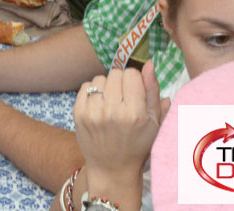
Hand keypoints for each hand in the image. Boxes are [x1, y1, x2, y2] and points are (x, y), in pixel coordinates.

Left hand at [74, 62, 169, 200]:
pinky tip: (99, 106)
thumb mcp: (154, 122)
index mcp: (135, 114)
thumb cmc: (137, 145)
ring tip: (111, 104)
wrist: (112, 169)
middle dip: (121, 83)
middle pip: (115, 73)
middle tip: (123, 100)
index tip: (135, 94)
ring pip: (100, 78)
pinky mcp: (78, 114)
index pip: (131, 74)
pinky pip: (85, 86)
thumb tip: (149, 63)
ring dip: (106, 87)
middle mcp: (112, 112)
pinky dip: (93, 92)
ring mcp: (93, 113)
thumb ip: (153, 91)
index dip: (135, 81)